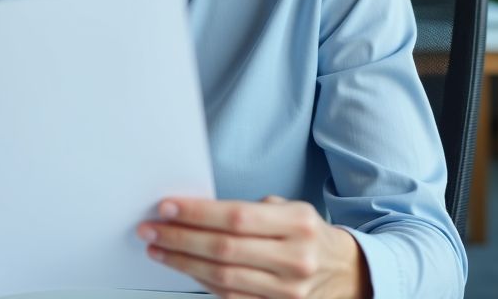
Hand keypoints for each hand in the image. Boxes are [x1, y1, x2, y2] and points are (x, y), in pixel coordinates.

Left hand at [137, 195, 370, 298]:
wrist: (346, 271)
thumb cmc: (308, 234)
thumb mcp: (289, 209)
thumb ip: (248, 211)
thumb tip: (194, 211)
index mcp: (298, 224)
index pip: (236, 217)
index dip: (197, 213)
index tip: (167, 208)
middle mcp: (295, 259)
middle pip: (224, 249)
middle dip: (180, 239)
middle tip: (151, 230)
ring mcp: (287, 291)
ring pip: (222, 278)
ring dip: (183, 264)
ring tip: (158, 250)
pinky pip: (230, 298)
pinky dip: (201, 283)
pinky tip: (184, 269)